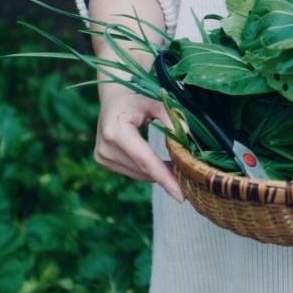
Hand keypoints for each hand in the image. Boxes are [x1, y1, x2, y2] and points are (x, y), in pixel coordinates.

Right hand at [94, 85, 184, 201]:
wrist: (113, 97)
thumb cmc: (136, 97)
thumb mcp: (154, 101)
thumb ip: (170, 117)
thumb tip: (185, 136)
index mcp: (115, 132)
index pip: (145, 160)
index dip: (164, 177)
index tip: (180, 195)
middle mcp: (105, 147)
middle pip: (143, 170)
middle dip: (167, 176)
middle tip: (189, 178)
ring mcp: (102, 157)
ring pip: (139, 174)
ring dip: (158, 174)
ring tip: (178, 170)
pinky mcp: (103, 161)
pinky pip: (132, 171)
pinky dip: (149, 170)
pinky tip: (163, 167)